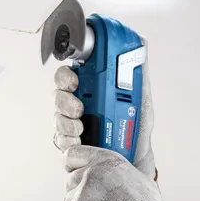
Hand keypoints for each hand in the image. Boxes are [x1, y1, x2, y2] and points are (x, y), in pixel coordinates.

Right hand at [53, 39, 156, 180]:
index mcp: (90, 91)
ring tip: (83, 128)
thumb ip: (138, 71)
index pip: (68, 77)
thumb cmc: (137, 127)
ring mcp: (72, 126)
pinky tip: (80, 142)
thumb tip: (141, 41)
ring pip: (57, 119)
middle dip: (64, 100)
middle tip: (79, 108)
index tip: (74, 81)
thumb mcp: (142, 98)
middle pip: (58, 96)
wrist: (137, 158)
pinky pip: (60, 141)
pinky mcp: (71, 147)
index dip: (66, 76)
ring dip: (68, 123)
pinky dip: (69, 141)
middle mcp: (78, 106)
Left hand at [62, 145, 180, 200]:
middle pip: (70, 179)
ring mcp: (79, 193)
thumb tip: (117, 175)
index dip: (73, 165)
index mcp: (107, 160)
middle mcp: (90, 173)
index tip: (76, 171)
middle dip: (78, 191)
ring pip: (67, 199)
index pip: (73, 154)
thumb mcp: (140, 180)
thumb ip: (121, 173)